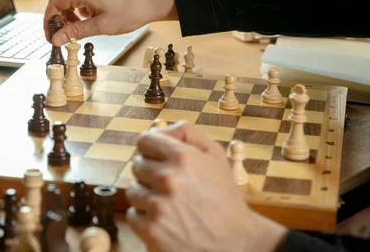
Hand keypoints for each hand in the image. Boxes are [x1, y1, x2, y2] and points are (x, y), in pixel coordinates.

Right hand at [43, 0, 177, 45]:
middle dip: (56, 17)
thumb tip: (56, 39)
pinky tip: (87, 20)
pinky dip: (77, 9)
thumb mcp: (102, 26)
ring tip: (75, 29)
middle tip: (60, 35)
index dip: (49, 20)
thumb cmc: (132, 12)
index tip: (50, 35)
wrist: (153, 1)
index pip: (54, 2)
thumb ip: (76, 31)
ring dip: (67, 13)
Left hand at [125, 121, 287, 251]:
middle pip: (137, 165)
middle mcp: (168, 179)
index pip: (144, 141)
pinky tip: (165, 218)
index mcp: (183, 157)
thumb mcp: (216, 155)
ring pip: (133, 190)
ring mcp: (158, 206)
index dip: (150, 148)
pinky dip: (145, 217)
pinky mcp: (151, 231)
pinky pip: (132, 215)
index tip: (155, 156)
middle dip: (150, 172)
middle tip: (169, 184)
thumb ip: (187, 133)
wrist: (236, 241)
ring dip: (147, 195)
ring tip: (169, 203)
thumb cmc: (224, 197)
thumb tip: (160, 128)